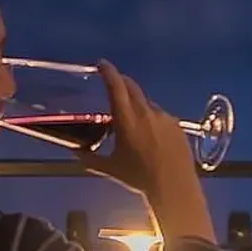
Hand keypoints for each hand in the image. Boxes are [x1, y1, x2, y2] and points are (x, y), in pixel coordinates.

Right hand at [76, 61, 200, 204]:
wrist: (173, 186)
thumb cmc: (139, 177)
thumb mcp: (110, 169)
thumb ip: (90, 159)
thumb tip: (75, 153)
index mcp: (127, 120)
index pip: (116, 87)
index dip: (108, 72)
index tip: (102, 64)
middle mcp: (146, 113)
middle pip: (132, 88)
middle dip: (122, 82)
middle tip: (114, 83)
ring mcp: (164, 117)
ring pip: (147, 104)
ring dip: (138, 106)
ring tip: (133, 123)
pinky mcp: (177, 124)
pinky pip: (161, 116)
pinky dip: (152, 120)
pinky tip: (152, 137)